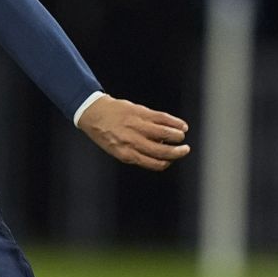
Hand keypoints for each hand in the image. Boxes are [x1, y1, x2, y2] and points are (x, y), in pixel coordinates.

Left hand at [76, 94, 190, 170]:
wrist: (92, 112)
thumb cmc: (104, 132)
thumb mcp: (115, 150)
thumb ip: (135, 153)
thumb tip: (159, 155)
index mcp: (125, 154)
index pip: (153, 164)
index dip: (166, 163)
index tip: (170, 160)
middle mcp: (132, 141)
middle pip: (162, 151)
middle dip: (177, 152)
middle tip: (185, 150)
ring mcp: (137, 126)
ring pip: (166, 134)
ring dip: (178, 136)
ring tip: (181, 136)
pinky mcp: (141, 112)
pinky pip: (163, 118)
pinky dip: (175, 123)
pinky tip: (181, 126)